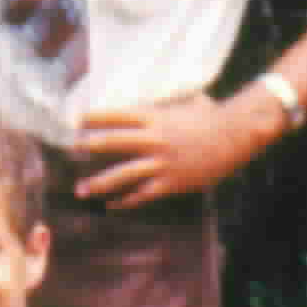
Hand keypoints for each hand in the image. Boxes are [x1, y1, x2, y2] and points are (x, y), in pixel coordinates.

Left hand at [74, 91, 266, 205]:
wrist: (236, 135)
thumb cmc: (212, 116)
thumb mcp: (184, 104)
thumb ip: (166, 105)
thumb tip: (156, 102)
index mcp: (155, 117)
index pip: (116, 115)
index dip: (94, 117)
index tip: (76, 119)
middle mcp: (154, 139)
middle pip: (112, 142)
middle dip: (89, 146)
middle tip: (71, 150)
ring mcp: (161, 162)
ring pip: (122, 174)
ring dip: (99, 183)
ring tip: (81, 189)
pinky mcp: (170, 182)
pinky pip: (142, 194)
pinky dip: (125, 200)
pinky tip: (112, 205)